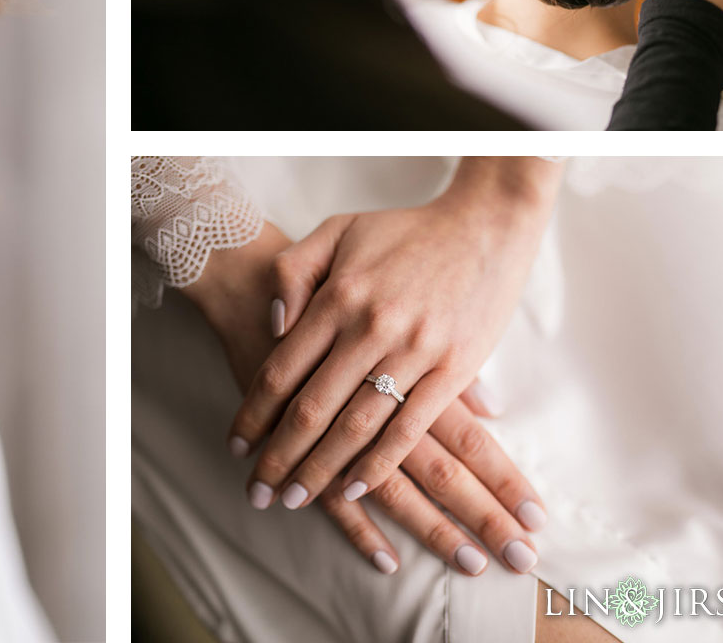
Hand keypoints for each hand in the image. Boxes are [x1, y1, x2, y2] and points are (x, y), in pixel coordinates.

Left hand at [224, 158, 557, 555]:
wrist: (485, 224)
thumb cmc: (405, 230)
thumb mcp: (336, 231)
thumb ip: (294, 272)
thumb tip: (272, 325)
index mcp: (336, 297)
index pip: (280, 370)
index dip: (254, 414)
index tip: (237, 446)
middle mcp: (370, 328)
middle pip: (311, 408)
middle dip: (280, 456)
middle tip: (259, 492)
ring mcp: (414, 351)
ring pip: (356, 425)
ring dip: (322, 469)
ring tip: (297, 498)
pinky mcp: (455, 368)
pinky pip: (410, 427)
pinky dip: (380, 462)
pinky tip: (355, 486)